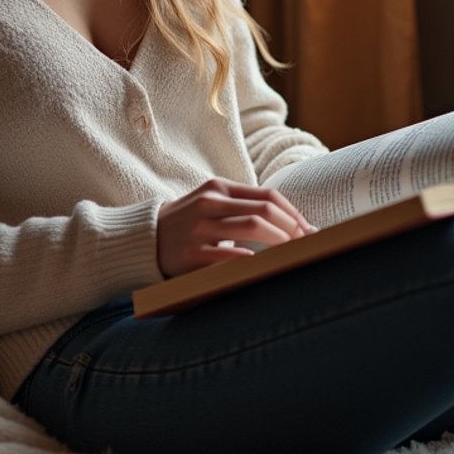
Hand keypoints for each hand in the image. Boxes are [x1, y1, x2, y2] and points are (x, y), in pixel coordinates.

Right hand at [156, 178, 315, 278]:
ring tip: (292, 253)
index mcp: (218, 188)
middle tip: (308, 244)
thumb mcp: (211, 203)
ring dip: (280, 241)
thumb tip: (289, 221)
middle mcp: (209, 203)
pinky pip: (230, 255)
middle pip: (264, 210)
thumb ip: (242, 206)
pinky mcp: (191, 254)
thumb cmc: (188, 222)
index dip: (293, 213)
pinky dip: (252, 260)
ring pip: (252, 227)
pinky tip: (262, 266)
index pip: (268, 195)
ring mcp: (199, 228)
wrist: (145, 239)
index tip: (308, 228)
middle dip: (293, 228)